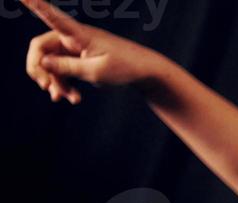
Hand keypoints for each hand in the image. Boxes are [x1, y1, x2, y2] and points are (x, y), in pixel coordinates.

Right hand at [21, 0, 166, 103]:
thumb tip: (41, 62)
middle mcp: (71, 37)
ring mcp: (73, 48)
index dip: (35, 4)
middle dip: (41, 71)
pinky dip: (64, 84)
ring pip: (50, 64)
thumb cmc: (124, 67)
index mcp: (78, 34)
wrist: (144, 72)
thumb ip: (67, 67)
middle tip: (48, 89)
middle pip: (40, 49)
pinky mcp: (77, 59)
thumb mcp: (95, 71)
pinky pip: (61, 71)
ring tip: (68, 99)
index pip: (51, 16)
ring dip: (55, 82)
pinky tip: (72, 98)